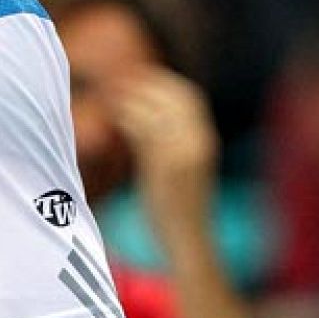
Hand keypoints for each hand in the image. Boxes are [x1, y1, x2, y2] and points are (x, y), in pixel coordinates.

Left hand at [107, 67, 218, 251]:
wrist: (188, 242)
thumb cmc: (180, 209)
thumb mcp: (185, 169)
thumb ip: (172, 142)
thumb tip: (144, 117)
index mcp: (207, 141)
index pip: (189, 97)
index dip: (165, 81)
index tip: (141, 75)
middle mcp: (199, 143)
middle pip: (173, 98)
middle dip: (146, 84)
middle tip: (120, 81)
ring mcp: (184, 155)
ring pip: (155, 113)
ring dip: (131, 99)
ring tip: (111, 95)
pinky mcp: (165, 168)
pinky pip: (143, 133)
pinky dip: (127, 119)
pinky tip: (114, 116)